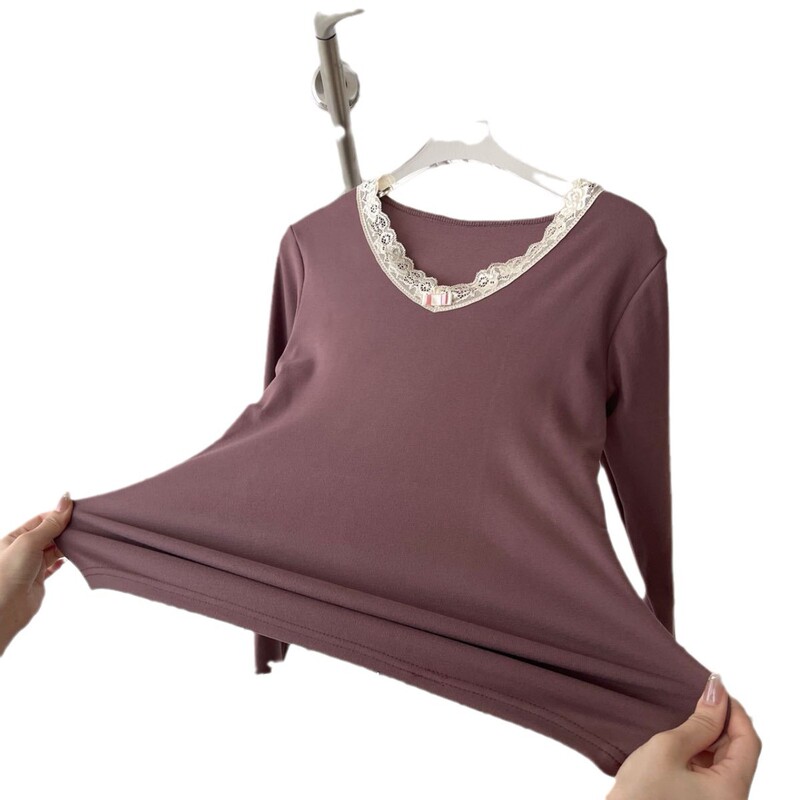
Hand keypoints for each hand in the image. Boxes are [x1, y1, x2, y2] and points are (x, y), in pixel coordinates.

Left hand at [0, 492, 72, 655]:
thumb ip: (50, 523)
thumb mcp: (29, 541)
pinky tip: (69, 558)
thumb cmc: (8, 574)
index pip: (40, 520)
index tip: (77, 511)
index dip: (58, 514)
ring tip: (81, 539)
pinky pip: (53, 566)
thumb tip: (65, 501)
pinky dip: (63, 561)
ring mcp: (30, 564)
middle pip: (48, 533)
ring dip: (66, 544)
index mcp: (14, 538)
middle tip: (83, 524)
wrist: (5, 609)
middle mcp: (21, 550)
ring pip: (53, 549)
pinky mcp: (38, 579)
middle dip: (64, 529)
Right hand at [608, 673, 761, 799]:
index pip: (748, 741)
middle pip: (738, 751)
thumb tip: (716, 694)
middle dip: (720, 722)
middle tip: (697, 697)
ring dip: (707, 737)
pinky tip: (681, 739)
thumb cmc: (641, 796)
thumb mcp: (668, 749)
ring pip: (723, 761)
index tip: (714, 688)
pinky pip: (709, 773)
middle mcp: (730, 799)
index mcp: (731, 790)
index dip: (733, 710)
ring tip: (685, 716)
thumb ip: (699, 722)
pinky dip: (698, 752)